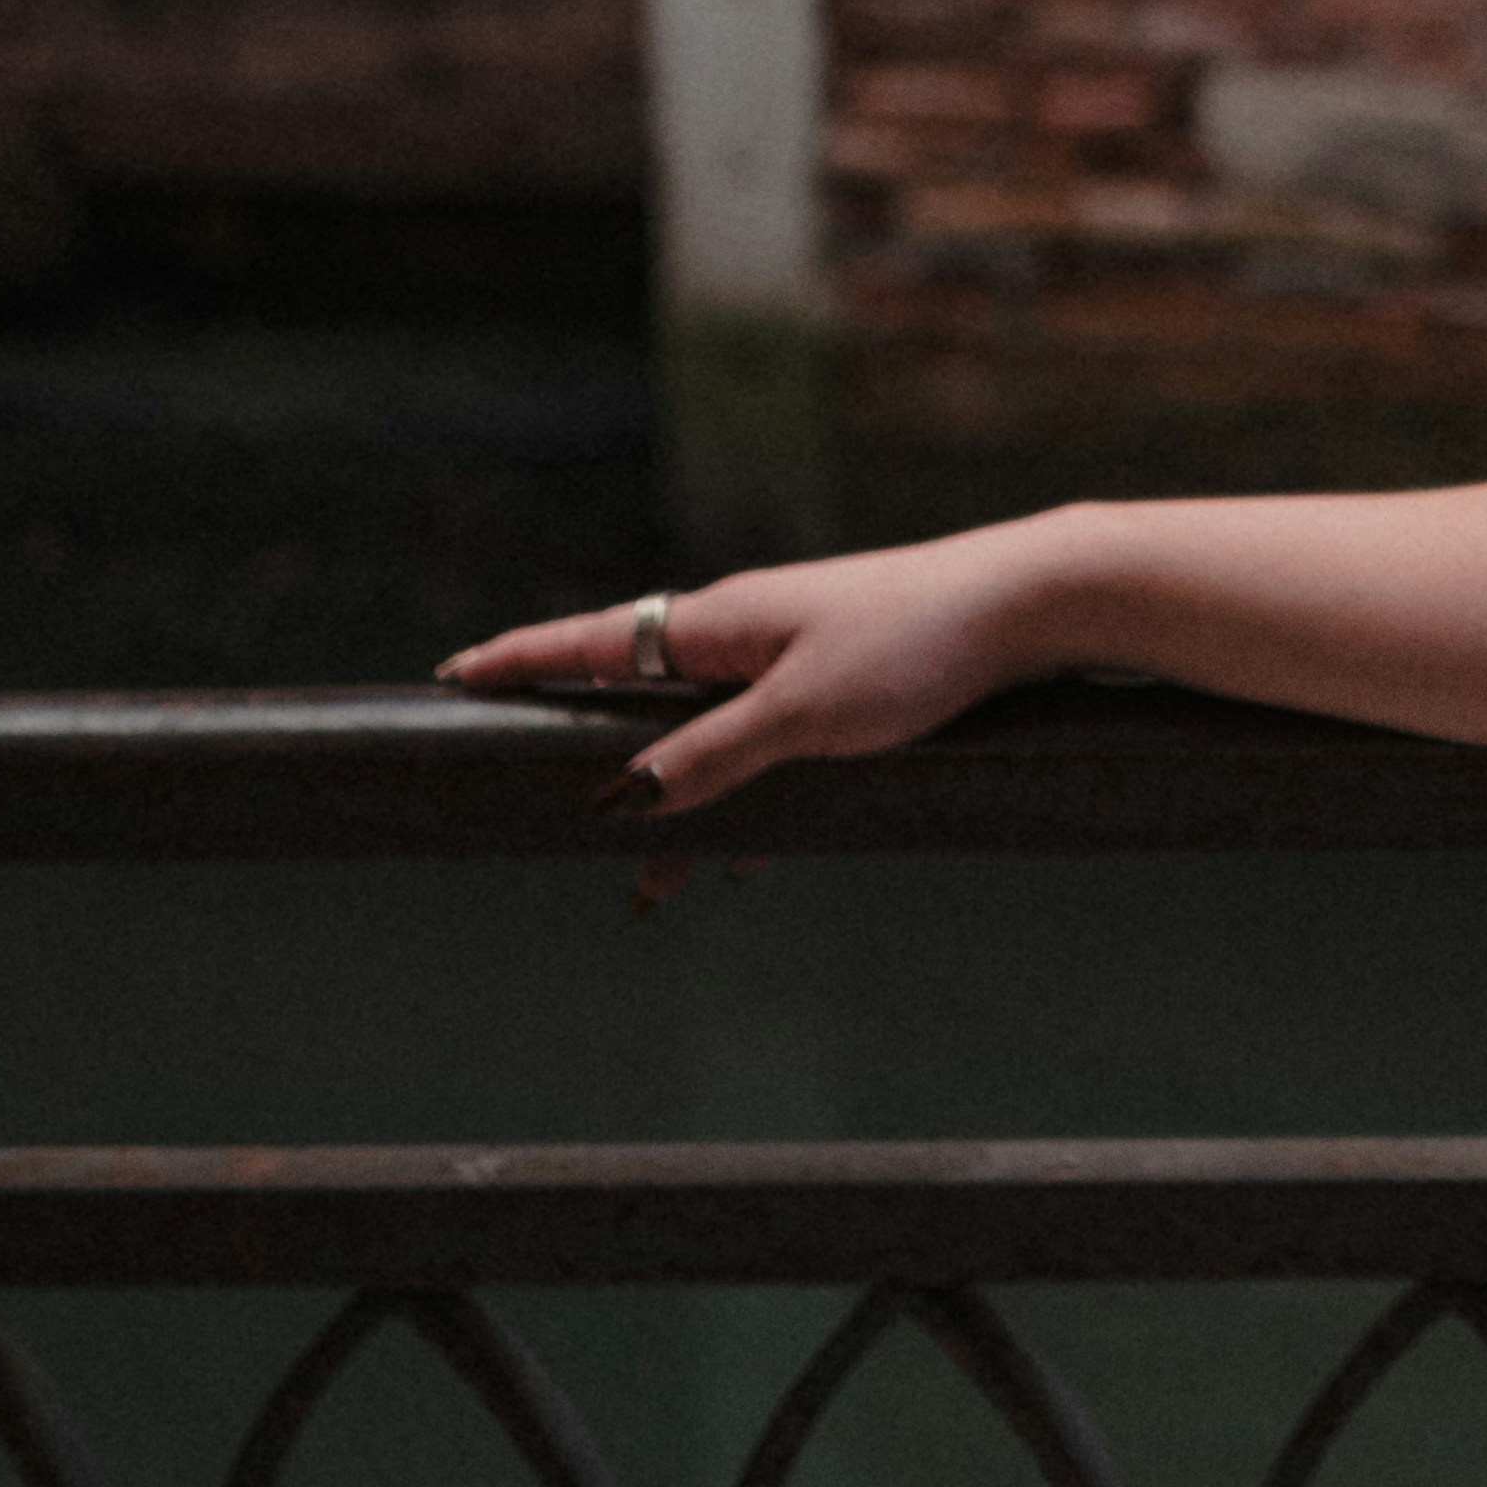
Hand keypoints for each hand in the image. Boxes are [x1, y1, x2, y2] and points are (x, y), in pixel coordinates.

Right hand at [441, 527, 1077, 820]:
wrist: (1034, 602)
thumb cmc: (917, 643)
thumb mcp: (804, 716)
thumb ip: (712, 757)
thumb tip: (624, 797)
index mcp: (718, 625)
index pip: (590, 642)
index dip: (519, 663)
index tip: (452, 676)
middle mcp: (746, 634)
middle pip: (639, 701)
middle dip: (593, 759)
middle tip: (532, 803)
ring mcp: (794, 657)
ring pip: (708, 739)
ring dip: (680, 802)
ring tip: (655, 883)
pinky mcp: (844, 685)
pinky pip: (767, 749)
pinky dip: (747, 799)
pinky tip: (749, 855)